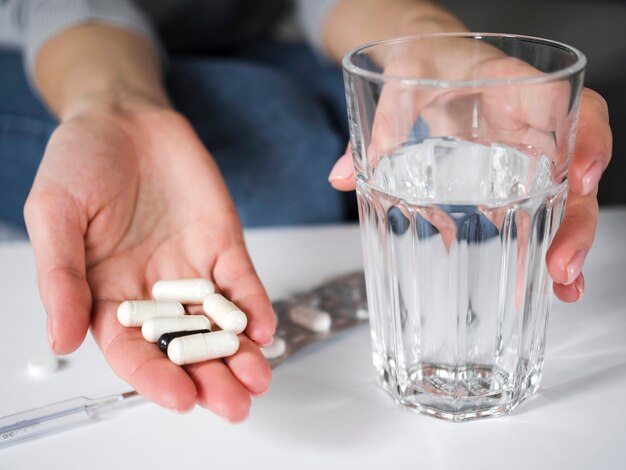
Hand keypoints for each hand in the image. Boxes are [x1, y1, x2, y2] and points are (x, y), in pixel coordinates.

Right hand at [24, 101, 274, 420]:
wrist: (126, 118)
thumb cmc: (80, 162)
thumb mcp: (55, 215)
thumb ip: (61, 277)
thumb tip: (59, 340)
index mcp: (107, 295)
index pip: (132, 351)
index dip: (154, 378)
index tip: (179, 397)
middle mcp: (153, 293)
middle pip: (184, 347)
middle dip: (209, 377)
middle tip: (234, 403)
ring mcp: (191, 271)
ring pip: (218, 324)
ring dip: (240, 353)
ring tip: (258, 378)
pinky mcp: (221, 247)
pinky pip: (240, 283)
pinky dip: (253, 305)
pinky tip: (264, 327)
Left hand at [330, 38, 611, 302]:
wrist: (433, 63)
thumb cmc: (430, 63)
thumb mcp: (404, 76)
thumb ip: (383, 119)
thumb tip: (339, 176)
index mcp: (514, 87)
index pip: (566, 105)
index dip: (587, 140)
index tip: (581, 179)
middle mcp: (531, 123)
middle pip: (577, 166)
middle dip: (578, 217)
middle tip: (564, 262)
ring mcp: (526, 153)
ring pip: (568, 196)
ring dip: (568, 242)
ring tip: (563, 284)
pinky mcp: (511, 177)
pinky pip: (538, 209)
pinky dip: (541, 244)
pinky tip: (543, 280)